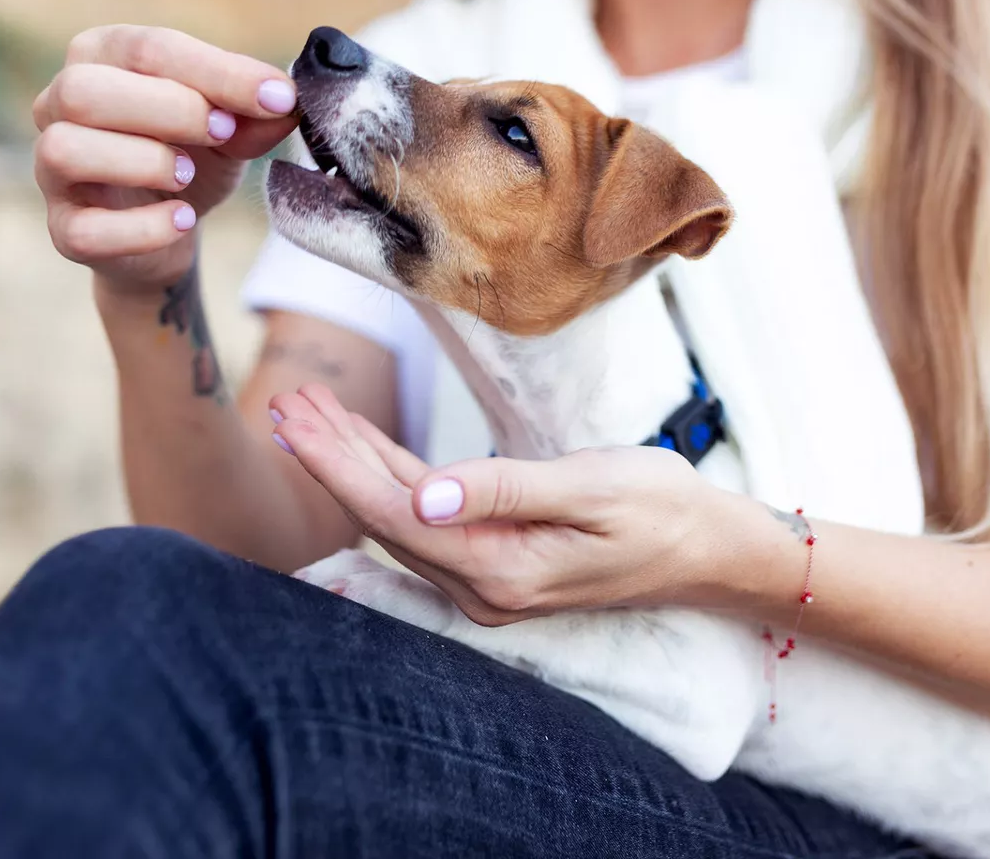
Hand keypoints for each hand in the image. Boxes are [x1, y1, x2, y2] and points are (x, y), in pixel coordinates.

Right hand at [33, 25, 299, 290]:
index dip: (217, 73)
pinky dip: (142, 227)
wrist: (171, 231)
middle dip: (168, 109)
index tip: (276, 97)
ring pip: (65, 151)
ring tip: (188, 175)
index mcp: (102, 57)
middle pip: (85, 90)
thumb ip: (253, 113)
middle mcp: (60, 104)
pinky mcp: (63, 230)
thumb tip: (285, 100)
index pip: (148, 48)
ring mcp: (51, 170)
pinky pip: (83, 229)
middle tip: (224, 132)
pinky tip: (183, 219)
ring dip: (141, 161)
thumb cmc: (193, 156)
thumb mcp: (231, 128)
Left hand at [269, 384, 735, 624]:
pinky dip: (390, 475)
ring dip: (353, 462)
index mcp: (501, 572)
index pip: (397, 515)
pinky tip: (363, 443)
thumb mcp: (590, 488)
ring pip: (399, 514)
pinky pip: (427, 516)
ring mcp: (485, 579)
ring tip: (307, 411)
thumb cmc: (660, 510)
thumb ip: (506, 491)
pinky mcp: (493, 560)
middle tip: (284, 403)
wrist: (705, 549)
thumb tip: (426, 499)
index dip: (338, 465)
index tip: (293, 421)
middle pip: (385, 517)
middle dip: (330, 458)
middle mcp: (481, 586)